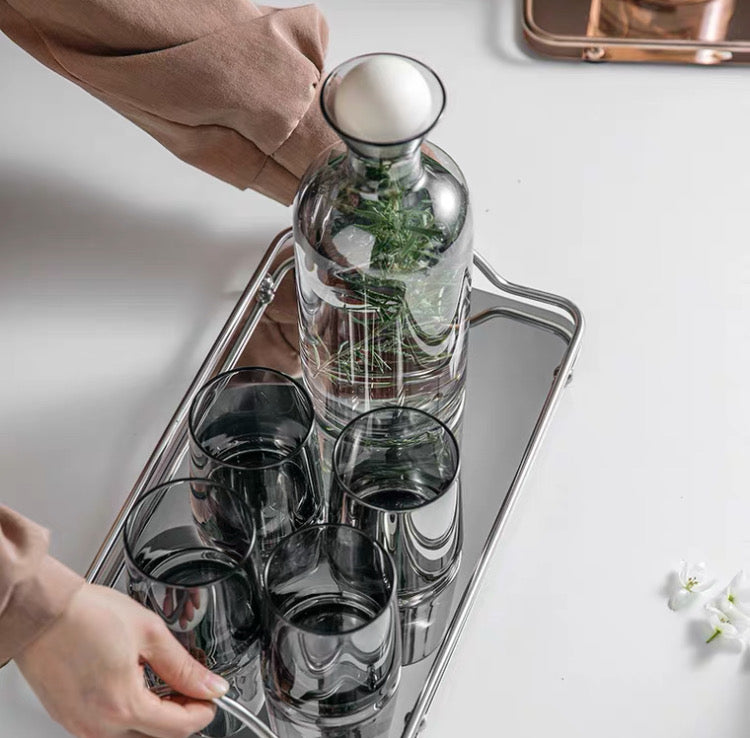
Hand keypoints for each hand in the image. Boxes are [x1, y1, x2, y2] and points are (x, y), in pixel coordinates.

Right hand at [15, 583, 228, 737]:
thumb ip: (183, 666)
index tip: (212, 697)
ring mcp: (80, 725)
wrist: (41, 611)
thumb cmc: (86, 615)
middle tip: (193, 688)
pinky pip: (108, 727)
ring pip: (132, 734)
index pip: (178, 728)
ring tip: (166, 683)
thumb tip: (210, 685)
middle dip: (181, 714)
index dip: (203, 711)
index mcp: (123, 706)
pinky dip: (129, 712)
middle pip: (156, 736)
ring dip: (155, 715)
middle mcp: (98, 725)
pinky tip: (136, 685)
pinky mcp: (68, 717)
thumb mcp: (149, 633)